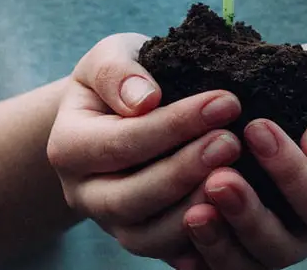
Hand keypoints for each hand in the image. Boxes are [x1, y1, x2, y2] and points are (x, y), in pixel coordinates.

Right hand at [46, 33, 244, 259]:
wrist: (120, 114)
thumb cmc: (121, 80)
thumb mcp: (110, 57)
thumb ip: (117, 72)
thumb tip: (144, 99)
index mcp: (69, 146)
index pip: (121, 142)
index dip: (174, 125)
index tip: (225, 101)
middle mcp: (84, 193)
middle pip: (131, 198)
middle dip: (185, 170)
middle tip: (232, 142)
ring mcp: (113, 224)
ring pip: (149, 237)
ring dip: (195, 209)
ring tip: (238, 177)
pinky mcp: (145, 240)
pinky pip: (172, 254)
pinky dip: (203, 241)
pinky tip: (236, 215)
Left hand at [175, 43, 306, 269]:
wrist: (292, 95)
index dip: (292, 174)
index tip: (257, 127)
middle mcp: (304, 228)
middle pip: (282, 247)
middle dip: (249, 215)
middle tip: (218, 178)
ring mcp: (267, 241)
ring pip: (247, 266)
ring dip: (218, 243)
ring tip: (194, 212)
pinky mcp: (231, 242)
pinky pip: (214, 266)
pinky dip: (196, 256)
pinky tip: (176, 237)